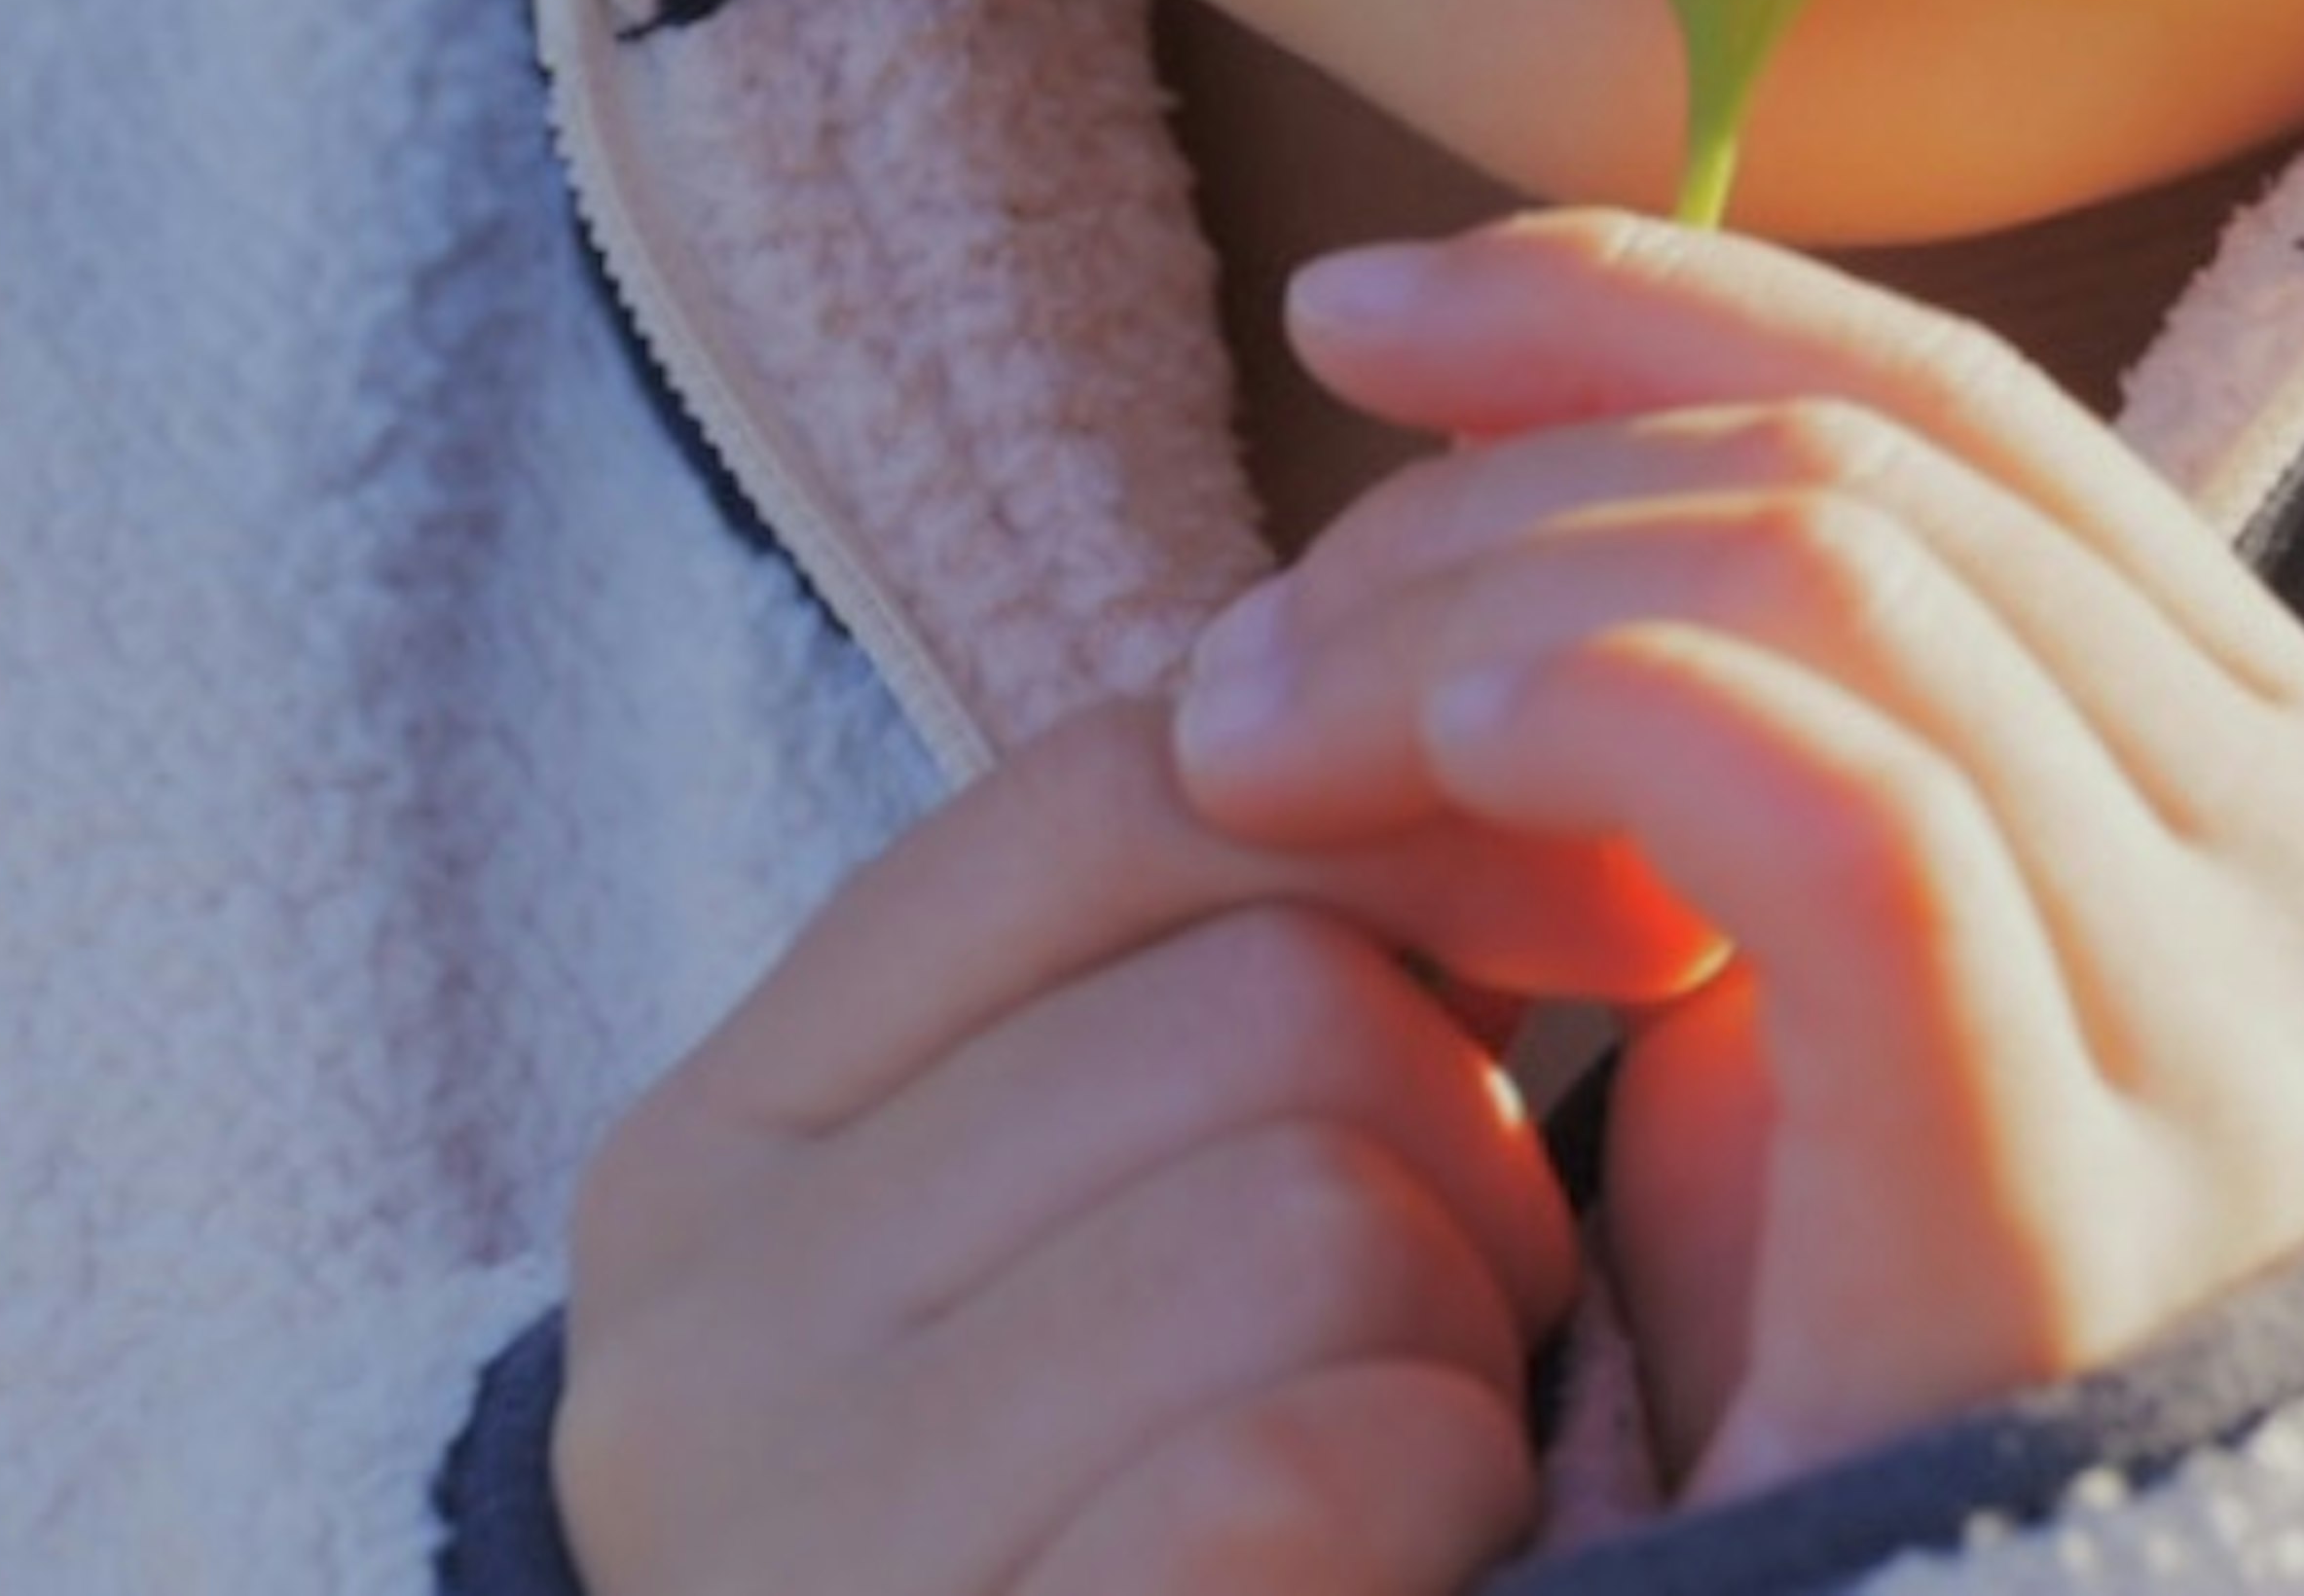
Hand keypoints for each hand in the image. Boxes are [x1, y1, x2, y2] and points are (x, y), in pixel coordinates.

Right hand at [554, 701, 1718, 1595]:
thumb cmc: (1158, 1523)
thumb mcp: (1151, 1213)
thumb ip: (1276, 963)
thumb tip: (1609, 813)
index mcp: (726, 1155)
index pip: (1118, 786)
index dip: (1424, 806)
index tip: (1616, 908)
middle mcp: (687, 1347)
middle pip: (1268, 998)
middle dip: (1464, 1147)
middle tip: (1453, 1327)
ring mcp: (789, 1553)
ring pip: (1316, 1211)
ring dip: (1468, 1347)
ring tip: (1414, 1470)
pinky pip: (1288, 1480)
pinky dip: (1424, 1503)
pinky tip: (1406, 1573)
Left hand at [1173, 212, 2303, 1506]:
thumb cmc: (1842, 1370)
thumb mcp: (1834, 983)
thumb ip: (1799, 728)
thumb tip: (1519, 463)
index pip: (1961, 413)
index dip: (1643, 305)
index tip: (1359, 309)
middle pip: (1874, 474)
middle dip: (1504, 482)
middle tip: (1250, 649)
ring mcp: (2259, 1029)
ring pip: (1832, 576)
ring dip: (1473, 600)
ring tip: (1252, 738)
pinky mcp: (2086, 1204)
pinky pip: (1834, 808)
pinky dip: (1588, 710)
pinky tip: (1412, 771)